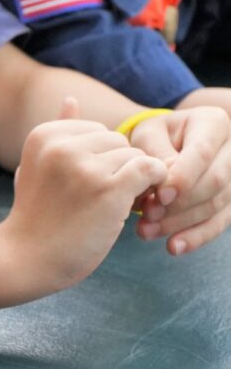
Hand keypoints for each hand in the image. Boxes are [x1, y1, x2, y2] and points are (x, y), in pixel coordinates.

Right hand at [3, 98, 167, 290]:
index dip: (101, 156)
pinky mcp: (109, 190)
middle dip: (119, 165)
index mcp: (44, 134)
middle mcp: (62, 145)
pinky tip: (140, 201)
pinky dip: (153, 183)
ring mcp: (85, 167)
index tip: (89, 182)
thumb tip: (72, 99)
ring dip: (135, 179)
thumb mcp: (38, 165)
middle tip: (106, 195)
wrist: (28, 256)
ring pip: (134, 155)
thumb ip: (59, 131)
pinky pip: (149, 169)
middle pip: (117, 140)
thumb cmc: (36, 214)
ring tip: (115, 204)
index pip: (96, 130)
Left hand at [127, 106, 230, 254]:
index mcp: (213, 122)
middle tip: (147, 215)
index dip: (184, 176)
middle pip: (215, 182)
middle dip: (180, 203)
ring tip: (146, 231)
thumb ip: (155, 153)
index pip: (203, 152)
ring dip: (180, 223)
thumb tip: (165, 183)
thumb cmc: (155, 136)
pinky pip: (219, 223)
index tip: (160, 195)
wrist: (166, 144)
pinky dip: (195, 237)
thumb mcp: (148, 134)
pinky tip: (173, 247)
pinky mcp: (230, 202)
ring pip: (216, 206)